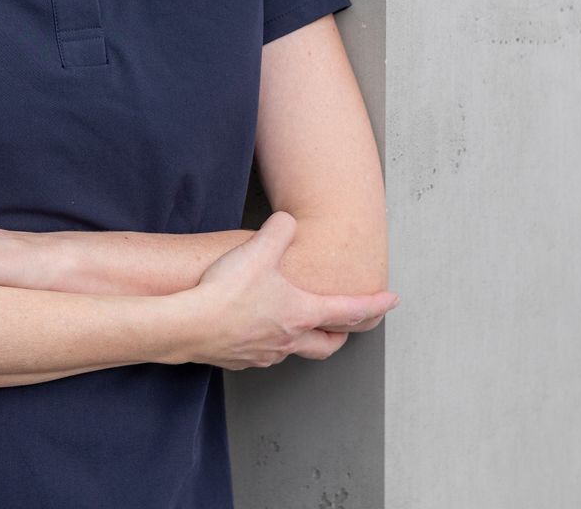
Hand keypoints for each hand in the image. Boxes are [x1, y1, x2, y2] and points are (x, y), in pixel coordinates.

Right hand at [169, 211, 398, 369]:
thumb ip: (279, 230)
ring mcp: (265, 353)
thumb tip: (287, 221)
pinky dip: (266, 344)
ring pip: (294, 350)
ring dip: (302, 339)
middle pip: (328, 344)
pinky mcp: (241, 360)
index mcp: (301, 312)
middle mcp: (289, 337)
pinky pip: (262, 355)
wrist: (189, 325)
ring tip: (295, 324)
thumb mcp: (258, 248)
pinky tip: (253, 331)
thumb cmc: (227, 292)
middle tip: (344, 326)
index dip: (375, 305)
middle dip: (340, 335)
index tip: (391, 301)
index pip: (350, 310)